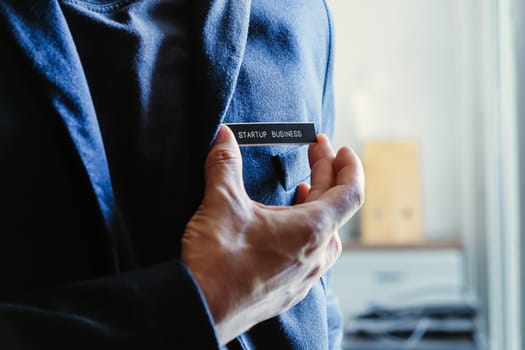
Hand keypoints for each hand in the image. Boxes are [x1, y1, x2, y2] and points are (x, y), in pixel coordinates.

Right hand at [181, 125, 363, 344]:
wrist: (201, 310)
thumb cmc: (218, 261)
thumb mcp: (221, 203)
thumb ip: (225, 164)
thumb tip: (223, 136)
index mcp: (310, 230)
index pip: (350, 192)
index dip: (350, 166)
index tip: (341, 148)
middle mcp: (315, 255)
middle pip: (336, 208)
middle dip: (327, 175)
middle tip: (315, 153)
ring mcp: (304, 277)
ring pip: (326, 235)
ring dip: (319, 206)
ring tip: (304, 190)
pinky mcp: (289, 291)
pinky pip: (311, 256)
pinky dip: (306, 232)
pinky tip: (287, 230)